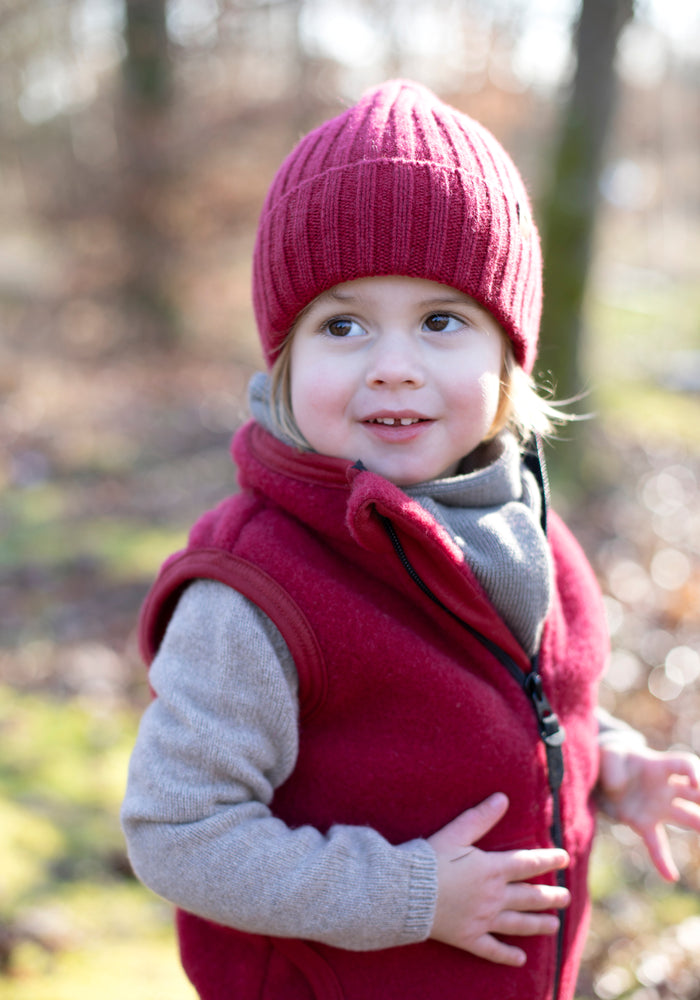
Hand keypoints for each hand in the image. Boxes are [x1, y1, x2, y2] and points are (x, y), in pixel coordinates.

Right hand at [427, 793, 569, 965]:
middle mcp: (494, 896)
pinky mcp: (468, 938)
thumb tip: (502, 798)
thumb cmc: (429, 859)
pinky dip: (507, 955)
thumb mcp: (455, 833)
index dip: (548, 859)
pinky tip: (520, 959)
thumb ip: (480, 817)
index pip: (528, 863)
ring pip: (518, 923)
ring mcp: (483, 919)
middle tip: (567, 898)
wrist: (405, 893)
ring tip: (554, 926)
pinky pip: (493, 949)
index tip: (565, 858)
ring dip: (538, 924)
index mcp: (492, 869)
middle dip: (550, 897)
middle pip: (529, 897)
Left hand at [597, 743, 699, 880]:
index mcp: (659, 766)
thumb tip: (618, 788)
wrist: (600, 775)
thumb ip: (612, 765)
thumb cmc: (609, 758)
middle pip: (697, 794)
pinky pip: (657, 844)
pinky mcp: (643, 823)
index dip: (695, 772)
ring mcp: (658, 807)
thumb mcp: (608, 754)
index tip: (696, 784)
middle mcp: (666, 788)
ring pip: (688, 819)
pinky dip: (662, 860)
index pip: (685, 764)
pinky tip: (670, 876)